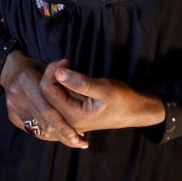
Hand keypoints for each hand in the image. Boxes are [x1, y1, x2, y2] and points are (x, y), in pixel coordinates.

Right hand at [0, 52, 86, 147]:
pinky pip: (33, 129)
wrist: (12, 71)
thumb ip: (62, 79)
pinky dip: (48, 134)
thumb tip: (80, 84)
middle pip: (44, 121)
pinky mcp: (12, 116)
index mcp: (27, 81)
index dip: (64, 124)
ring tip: (75, 141)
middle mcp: (17, 95)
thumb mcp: (50, 68)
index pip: (47, 108)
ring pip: (39, 128)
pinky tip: (60, 136)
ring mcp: (13, 107)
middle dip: (64, 134)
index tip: (81, 134)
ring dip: (58, 136)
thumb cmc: (37, 69)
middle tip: (81, 142)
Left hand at [40, 63, 165, 132]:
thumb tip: (58, 73)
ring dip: (56, 78)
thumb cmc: (123, 100)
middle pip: (46, 92)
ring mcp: (69, 117)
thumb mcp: (104, 89)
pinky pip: (58, 95)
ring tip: (69, 69)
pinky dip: (61, 83)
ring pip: (51, 93)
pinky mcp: (72, 111)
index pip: (47, 90)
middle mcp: (67, 120)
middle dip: (52, 74)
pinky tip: (70, 77)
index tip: (66, 61)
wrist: (135, 111)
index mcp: (73, 116)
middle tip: (66, 62)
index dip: (52, 71)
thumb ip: (81, 82)